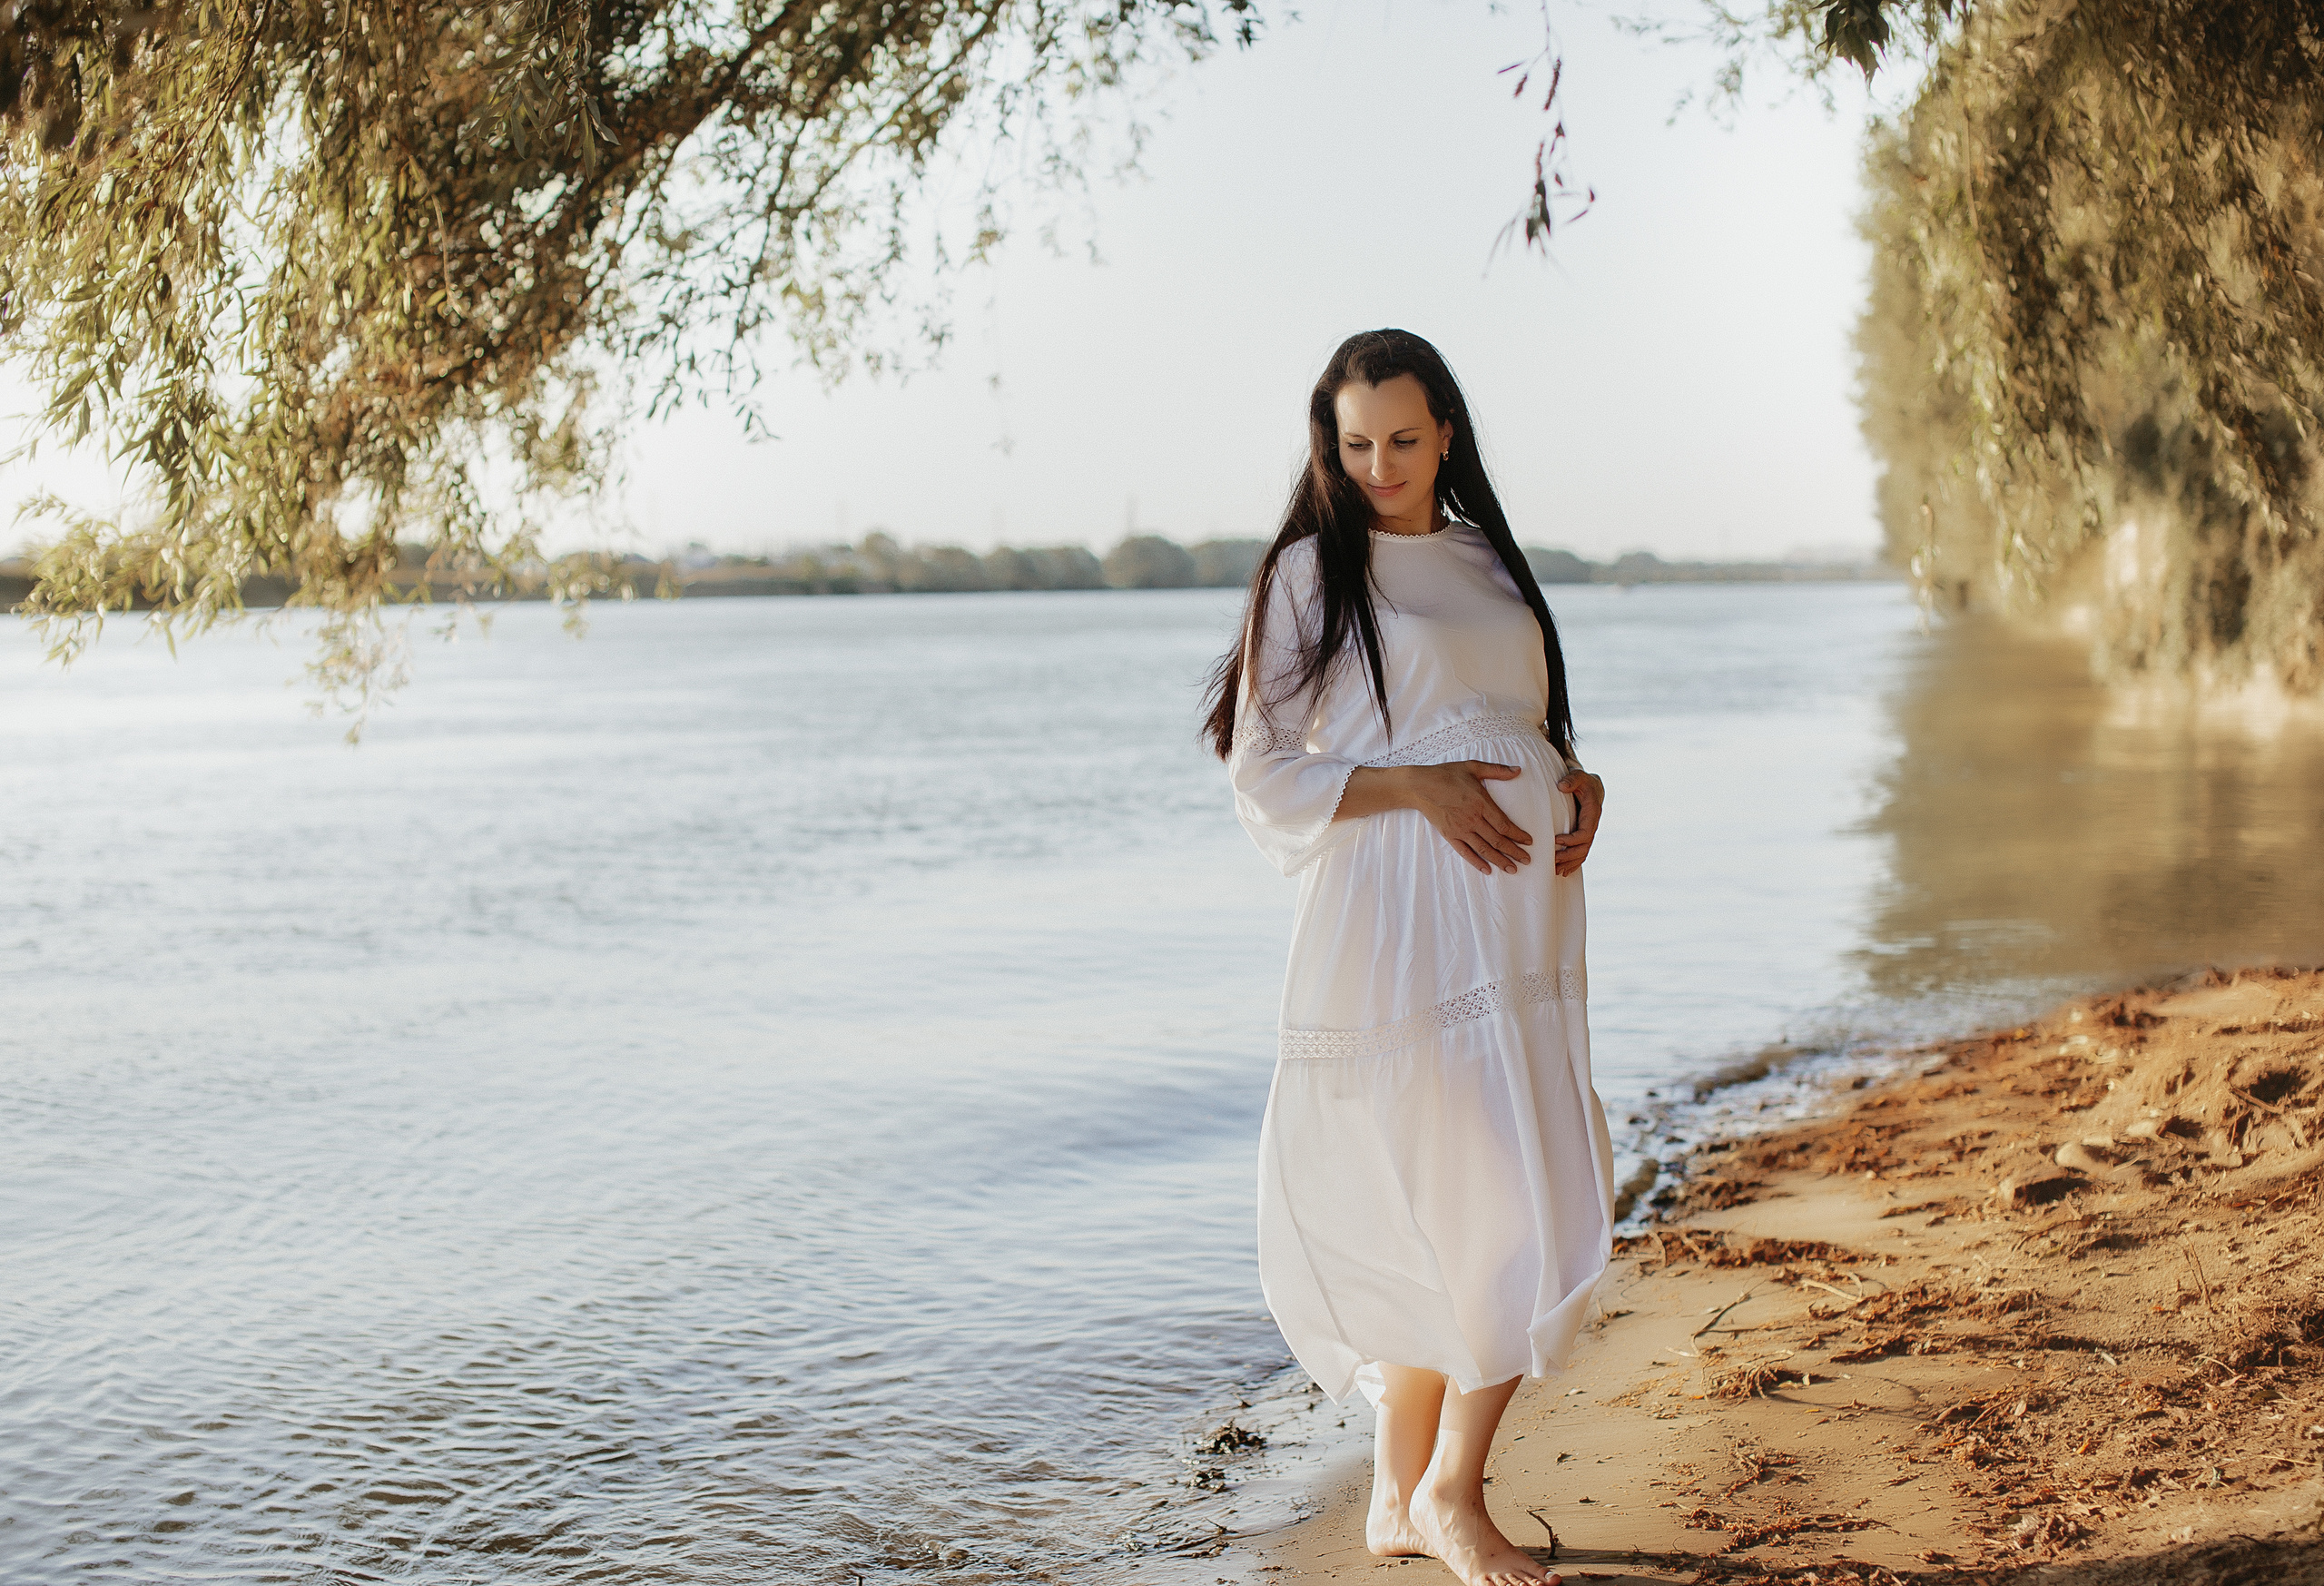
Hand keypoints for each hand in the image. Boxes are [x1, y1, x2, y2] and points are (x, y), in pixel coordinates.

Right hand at [1401, 760, 1533, 874]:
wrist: (1420, 786)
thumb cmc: (1446, 774)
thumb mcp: (1473, 767)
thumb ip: (1497, 770)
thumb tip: (1517, 770)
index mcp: (1481, 803)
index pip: (1504, 824)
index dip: (1518, 835)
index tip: (1529, 841)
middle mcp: (1473, 819)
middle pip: (1498, 840)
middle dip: (1514, 851)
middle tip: (1527, 860)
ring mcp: (1460, 829)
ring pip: (1484, 849)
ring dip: (1500, 860)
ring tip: (1512, 869)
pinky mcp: (1450, 835)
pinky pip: (1465, 852)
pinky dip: (1477, 862)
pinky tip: (1487, 870)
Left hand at [1554, 770, 1603, 875]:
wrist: (1591, 785)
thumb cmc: (1583, 781)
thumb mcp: (1579, 776)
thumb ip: (1572, 779)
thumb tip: (1561, 786)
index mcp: (1592, 815)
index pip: (1584, 833)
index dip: (1571, 840)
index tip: (1555, 840)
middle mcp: (1592, 826)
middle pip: (1583, 848)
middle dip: (1568, 856)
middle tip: (1552, 861)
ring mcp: (1588, 832)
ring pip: (1582, 853)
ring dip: (1570, 863)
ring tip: (1555, 871)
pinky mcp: (1583, 835)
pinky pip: (1580, 853)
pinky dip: (1573, 863)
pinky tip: (1563, 871)